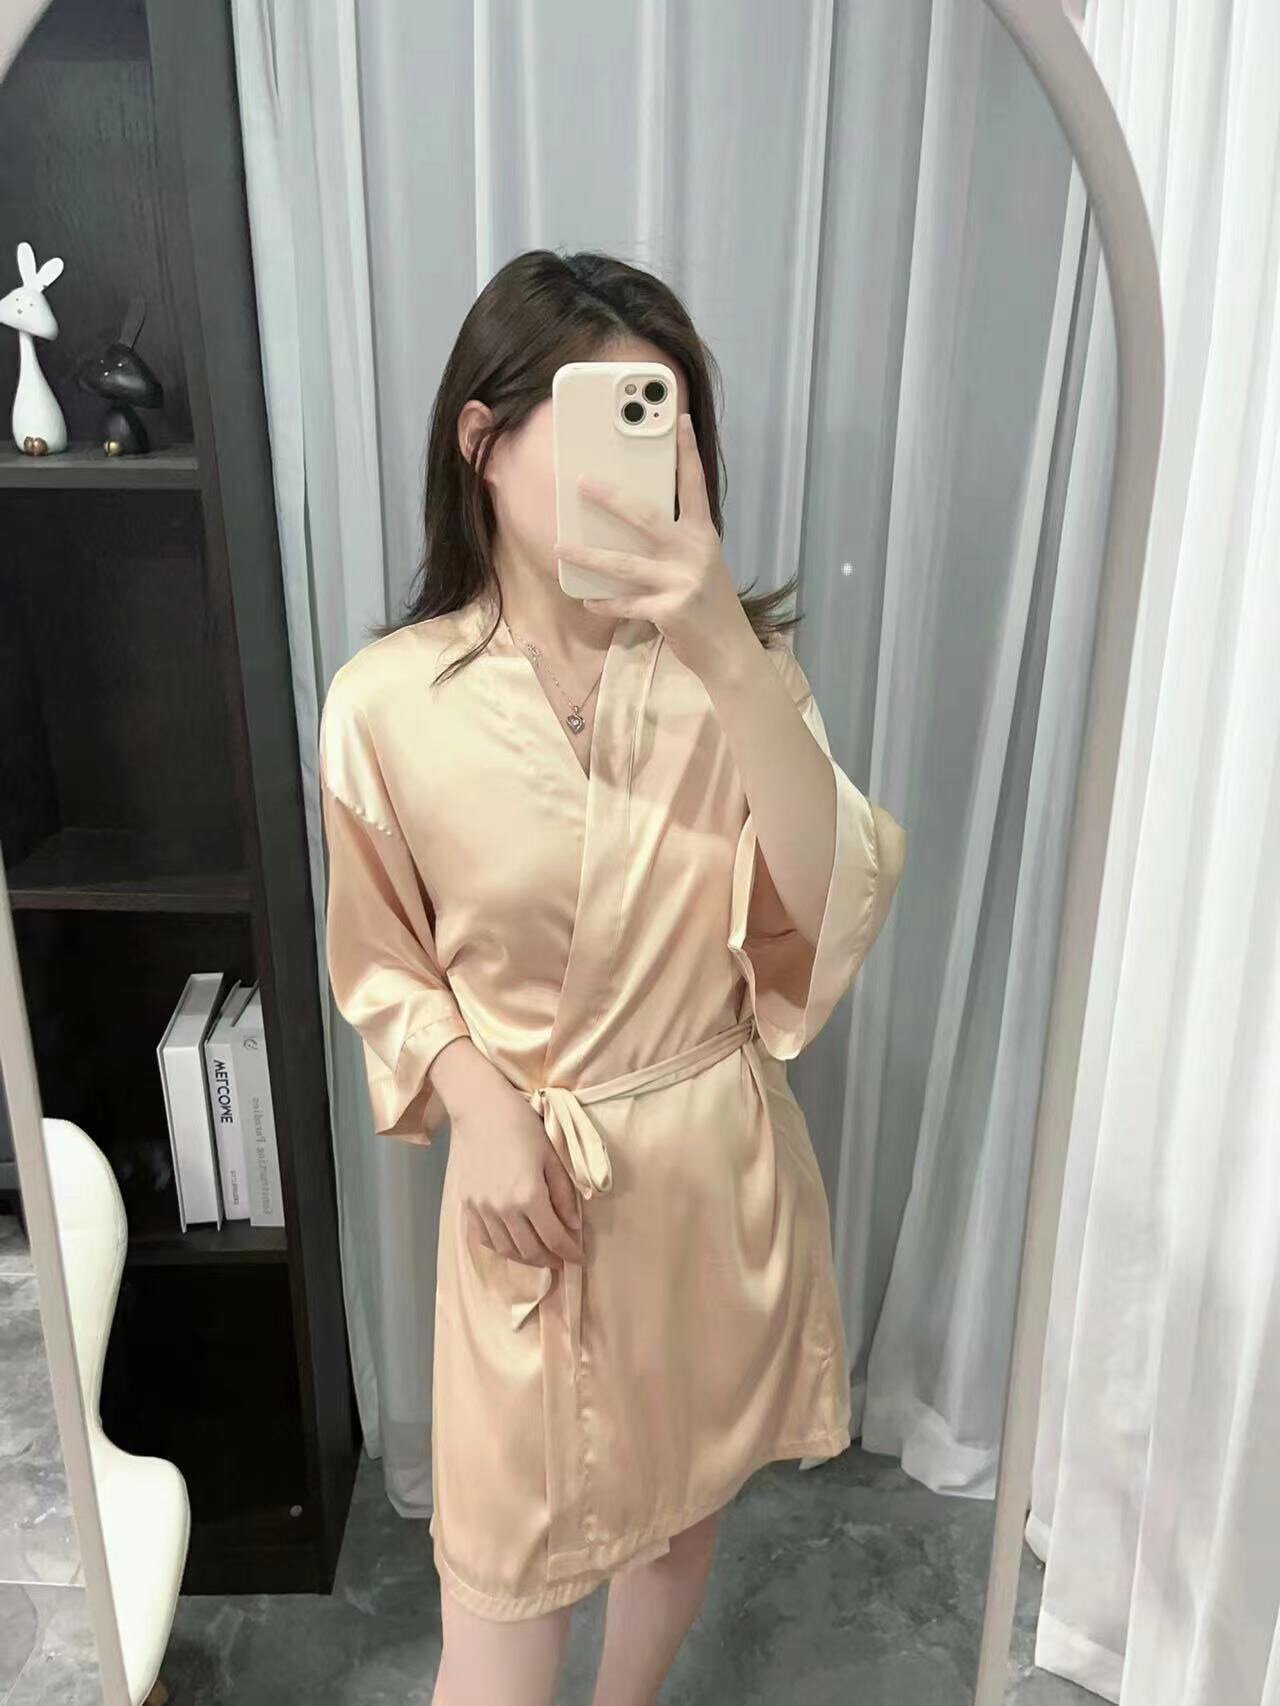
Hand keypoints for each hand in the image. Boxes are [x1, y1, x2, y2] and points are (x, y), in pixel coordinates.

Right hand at [435, 1042, 583, 1268]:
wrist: (479, 1108)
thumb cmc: (521, 1124)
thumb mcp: (551, 1155)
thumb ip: (563, 1193)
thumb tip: (572, 1224)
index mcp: (528, 1195)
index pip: (553, 1238)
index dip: (569, 1252)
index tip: (579, 1258)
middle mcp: (503, 1209)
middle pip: (529, 1250)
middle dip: (549, 1260)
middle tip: (561, 1259)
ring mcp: (481, 1209)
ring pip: (506, 1250)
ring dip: (526, 1259)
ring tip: (540, 1255)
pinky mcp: (467, 1204)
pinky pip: (484, 1239)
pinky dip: (501, 1248)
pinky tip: (512, 1245)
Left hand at [554, 412, 755, 682]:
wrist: (729, 652)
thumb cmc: (710, 606)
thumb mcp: (702, 565)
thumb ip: (677, 543)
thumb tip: (634, 525)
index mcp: (703, 535)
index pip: (695, 485)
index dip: (686, 451)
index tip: (676, 419)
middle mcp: (694, 552)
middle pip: (646, 517)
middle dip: (611, 498)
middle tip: (581, 481)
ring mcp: (681, 581)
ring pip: (625, 564)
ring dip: (588, 555)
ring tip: (559, 546)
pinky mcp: (669, 610)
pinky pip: (626, 603)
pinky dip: (604, 602)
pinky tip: (586, 599)